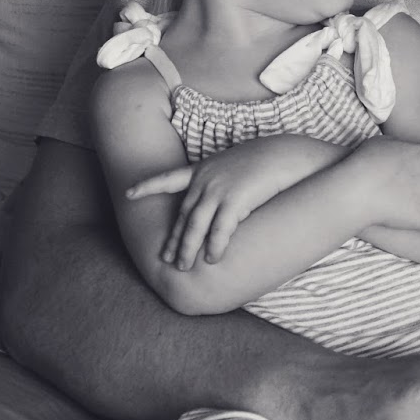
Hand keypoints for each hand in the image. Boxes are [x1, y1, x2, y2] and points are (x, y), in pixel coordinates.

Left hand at [133, 135, 346, 269]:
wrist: (291, 153)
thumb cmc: (273, 158)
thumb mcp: (242, 162)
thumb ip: (227, 177)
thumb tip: (225, 193)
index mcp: (206, 168)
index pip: (169, 178)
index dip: (148, 186)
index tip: (129, 194)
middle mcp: (207, 179)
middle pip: (183, 214)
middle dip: (174, 238)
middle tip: (166, 258)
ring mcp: (219, 189)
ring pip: (195, 225)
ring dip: (188, 248)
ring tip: (183, 266)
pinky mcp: (236, 199)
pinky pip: (219, 229)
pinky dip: (214, 246)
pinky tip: (212, 258)